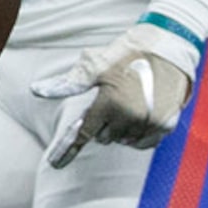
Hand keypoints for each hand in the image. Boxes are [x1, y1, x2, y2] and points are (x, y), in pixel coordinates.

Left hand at [31, 17, 202, 167]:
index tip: (54, 164)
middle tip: (112, 102)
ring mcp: (149, 123)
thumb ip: (69, 83)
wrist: (170, 43)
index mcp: (109, 103)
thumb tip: (36, 90)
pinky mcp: (166, 125)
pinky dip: (139, 135)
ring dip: (121, 130)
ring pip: (124, 141)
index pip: (84, 133)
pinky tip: (141, 116)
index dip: (68, 148)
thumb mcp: (96, 64)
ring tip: (129, 104)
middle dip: (103, 124)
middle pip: (104, 138)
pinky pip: (145, 143)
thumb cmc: (128, 52)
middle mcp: (129, 117)